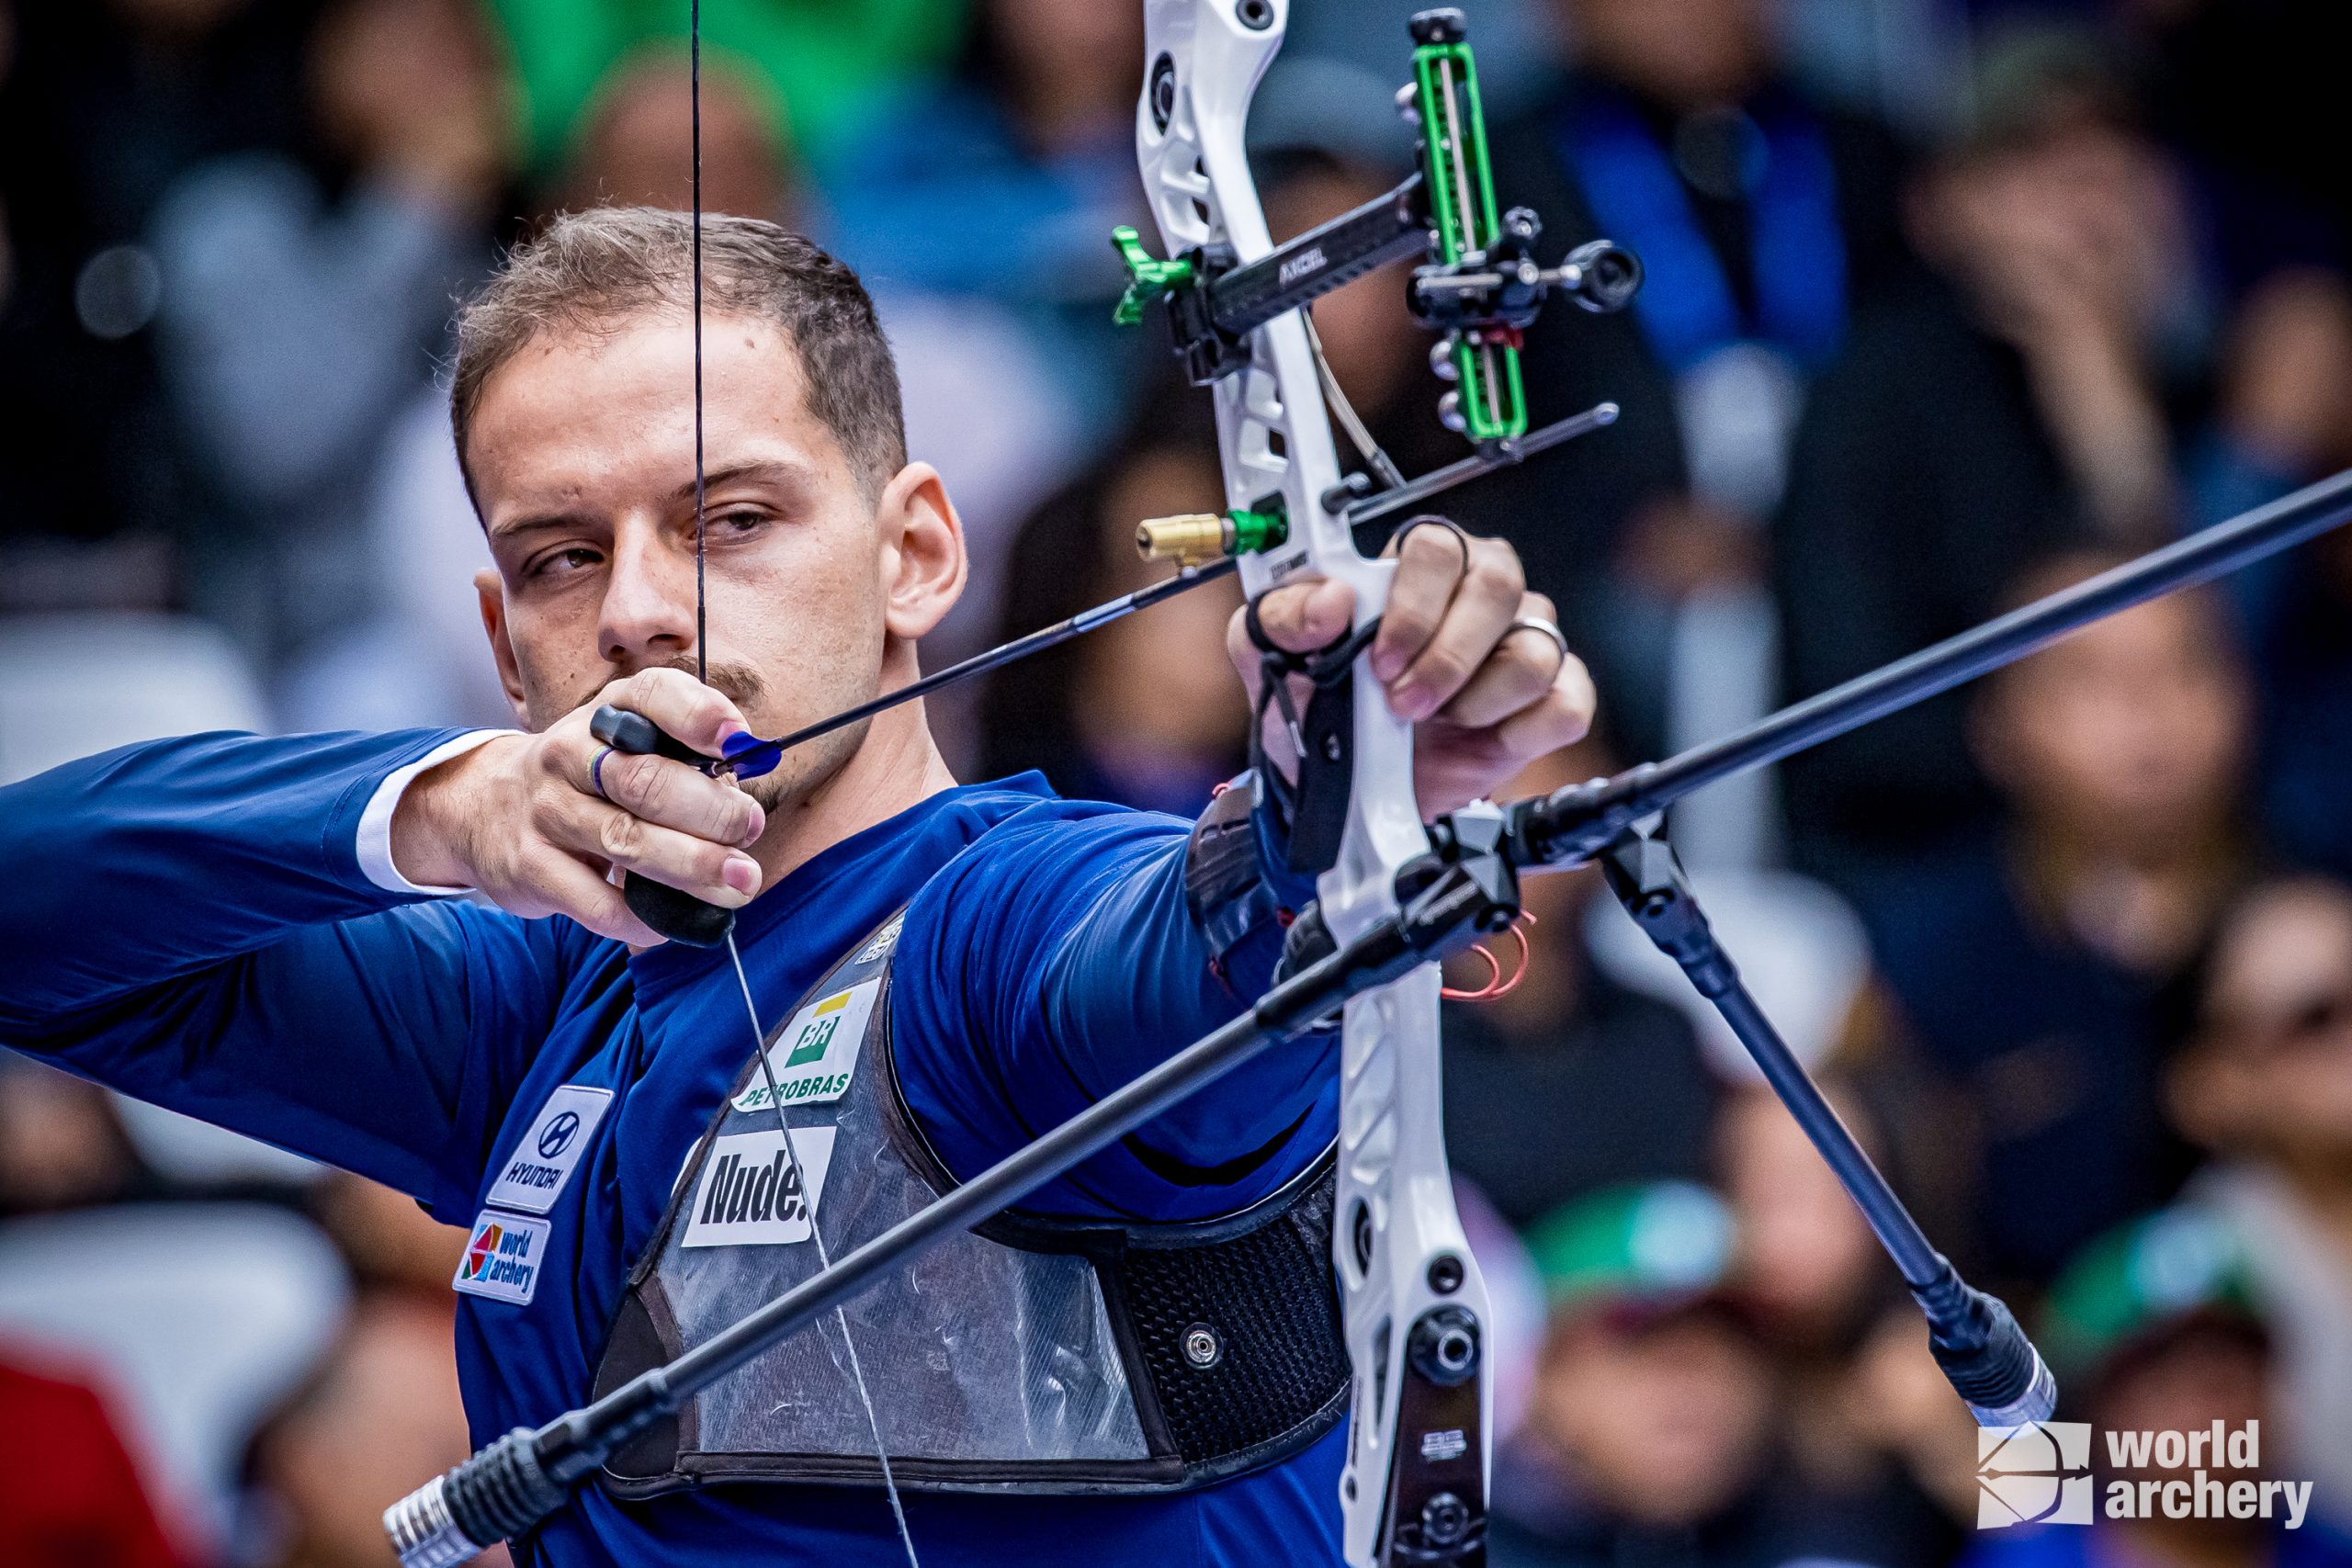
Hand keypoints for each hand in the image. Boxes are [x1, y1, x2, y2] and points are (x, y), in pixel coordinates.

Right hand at [390, 669, 767, 943]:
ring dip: (692, 866)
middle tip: (749, 831)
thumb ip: (686, 759)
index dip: (699, 717)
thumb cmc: (585, 779)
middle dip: (711, 812)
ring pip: (626, 841)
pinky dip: (645, 916)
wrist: (481, 808)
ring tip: (737, 881)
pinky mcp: (530, 866)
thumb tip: (745, 783)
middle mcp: (569, 753)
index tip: (740, 744)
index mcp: (606, 714)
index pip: (652, 696)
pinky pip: (598, 902)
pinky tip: (676, 920)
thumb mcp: (624, 747)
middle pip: (645, 781)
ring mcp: (546, 810)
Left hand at [1227, 521, 1595, 816]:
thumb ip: (1282, 617)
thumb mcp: (1271, 657)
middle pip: (1498, 586)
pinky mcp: (1551, 700)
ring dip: (1478, 700)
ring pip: (1536, 649)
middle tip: (1404, 703)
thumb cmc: (1319, 706)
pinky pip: (1567, 703)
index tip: (1379, 660)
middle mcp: (1479, 593)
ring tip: (1435, 722)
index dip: (1414, 604)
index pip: (1437, 547)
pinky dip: (1522, 730)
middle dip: (1447, 656)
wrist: (1346, 789)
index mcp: (1417, 566)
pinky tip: (1481, 738)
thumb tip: (1330, 601)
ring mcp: (1523, 642)